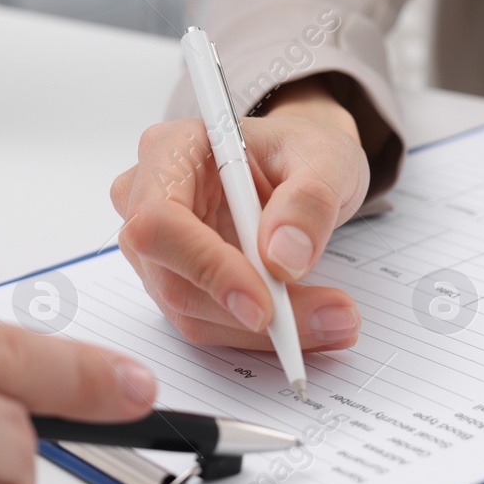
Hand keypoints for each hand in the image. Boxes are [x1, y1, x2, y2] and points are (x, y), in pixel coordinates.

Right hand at [112, 78, 371, 348]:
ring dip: (259, 331)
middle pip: (173, 277)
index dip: (206, 267)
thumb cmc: (303, 151)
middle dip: (246, 313)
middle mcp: (148, 198)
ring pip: (191, 310)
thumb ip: (309, 200)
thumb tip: (283, 259)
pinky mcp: (178, 279)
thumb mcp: (327, 158)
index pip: (160, 221)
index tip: (264, 305)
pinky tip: (307, 322)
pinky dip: (258, 332)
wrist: (303, 166)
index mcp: (171, 150)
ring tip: (336, 321)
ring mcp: (159, 245)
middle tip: (330, 320)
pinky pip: (208, 321)